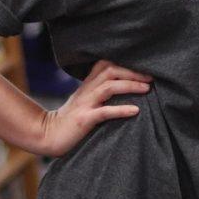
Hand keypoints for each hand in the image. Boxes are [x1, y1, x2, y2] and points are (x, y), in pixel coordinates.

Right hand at [36, 60, 152, 157]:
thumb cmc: (70, 120)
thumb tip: (123, 89)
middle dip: (132, 72)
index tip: (143, 67)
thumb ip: (98, 93)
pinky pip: (104, 112)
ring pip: (108, 87)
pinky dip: (121, 110)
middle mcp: (86, 91)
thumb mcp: (84, 101)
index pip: (105, 64)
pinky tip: (135, 110)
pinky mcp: (84, 119)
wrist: (47, 135)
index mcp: (87, 85)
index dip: (124, 62)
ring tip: (147, 88)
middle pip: (110, 71)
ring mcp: (85, 104)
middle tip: (151, 77)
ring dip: (130, 85)